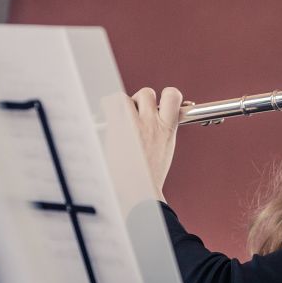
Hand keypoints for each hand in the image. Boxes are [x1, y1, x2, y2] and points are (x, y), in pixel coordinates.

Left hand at [103, 86, 183, 200]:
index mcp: (167, 128)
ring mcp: (133, 125)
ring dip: (123, 105)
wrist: (138, 190)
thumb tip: (161, 116)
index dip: (166, 95)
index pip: (172, 95)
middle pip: (146, 93)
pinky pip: (110, 106)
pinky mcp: (117, 130)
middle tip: (136, 116)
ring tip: (122, 120)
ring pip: (125, 98)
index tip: (161, 103)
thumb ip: (163, 129)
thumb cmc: (150, 174)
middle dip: (140, 101)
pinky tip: (110, 121)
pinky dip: (109, 109)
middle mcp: (151, 123)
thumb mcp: (166, 148)